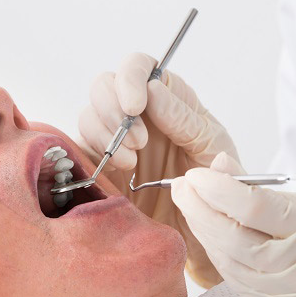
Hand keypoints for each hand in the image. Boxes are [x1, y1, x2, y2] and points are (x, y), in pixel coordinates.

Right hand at [77, 52, 238, 287]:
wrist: (203, 229)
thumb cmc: (215, 185)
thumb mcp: (211, 147)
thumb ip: (185, 118)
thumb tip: (153, 90)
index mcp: (168, 99)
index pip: (139, 67)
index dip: (130, 77)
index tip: (134, 106)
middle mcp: (138, 115)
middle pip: (104, 85)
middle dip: (113, 110)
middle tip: (139, 142)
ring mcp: (116, 140)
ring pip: (87, 115)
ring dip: (105, 135)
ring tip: (132, 163)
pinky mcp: (101, 167)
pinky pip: (80, 149)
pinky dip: (91, 155)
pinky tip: (116, 171)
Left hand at [171, 152, 295, 296]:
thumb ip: (260, 189)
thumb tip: (218, 166)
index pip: (253, 209)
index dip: (217, 189)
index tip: (196, 174)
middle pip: (232, 239)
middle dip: (198, 210)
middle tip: (181, 187)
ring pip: (229, 264)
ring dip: (204, 233)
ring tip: (192, 207)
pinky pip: (239, 284)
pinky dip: (221, 257)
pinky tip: (211, 237)